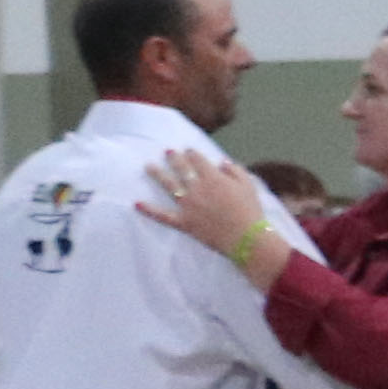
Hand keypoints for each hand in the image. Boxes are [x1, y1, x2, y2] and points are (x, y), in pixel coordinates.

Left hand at [141, 148, 273, 266]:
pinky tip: (137, 204)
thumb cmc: (250, 211)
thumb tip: (222, 162)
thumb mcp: (248, 186)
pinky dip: (149, 210)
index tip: (188, 150)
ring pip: (168, 186)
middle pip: (181, 169)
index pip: (198, 160)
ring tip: (148, 166)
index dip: (192, 153)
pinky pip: (162, 215)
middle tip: (167, 152)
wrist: (246, 238)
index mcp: (213, 178)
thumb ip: (235, 171)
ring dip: (157, 175)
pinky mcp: (183, 222)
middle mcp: (196, 188)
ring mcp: (187, 205)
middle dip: (174, 159)